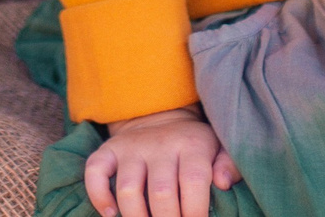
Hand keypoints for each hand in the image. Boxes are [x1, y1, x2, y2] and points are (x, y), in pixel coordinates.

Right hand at [85, 104, 239, 216]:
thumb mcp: (220, 148)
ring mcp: (132, 147)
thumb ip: (229, 164)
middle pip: (161, 193)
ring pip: (128, 189)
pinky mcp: (109, 150)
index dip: (196, 211)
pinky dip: (99, 196)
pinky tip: (111, 214)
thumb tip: (222, 183)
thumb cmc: (195, 145)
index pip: (194, 180)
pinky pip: (95, 171)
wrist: (162, 116)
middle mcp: (160, 143)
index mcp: (192, 144)